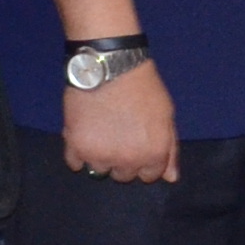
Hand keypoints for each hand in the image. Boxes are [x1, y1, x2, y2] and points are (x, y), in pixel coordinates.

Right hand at [60, 63, 178, 186]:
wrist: (109, 65)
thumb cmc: (143, 87)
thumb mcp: (166, 115)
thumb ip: (170, 149)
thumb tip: (170, 178)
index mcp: (154, 154)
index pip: (148, 176)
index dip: (143, 159)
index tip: (136, 142)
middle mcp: (128, 161)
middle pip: (123, 175)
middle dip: (122, 158)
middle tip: (117, 133)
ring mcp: (101, 156)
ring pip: (99, 170)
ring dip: (99, 155)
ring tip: (100, 130)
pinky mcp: (77, 147)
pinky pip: (74, 163)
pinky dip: (77, 152)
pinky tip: (83, 132)